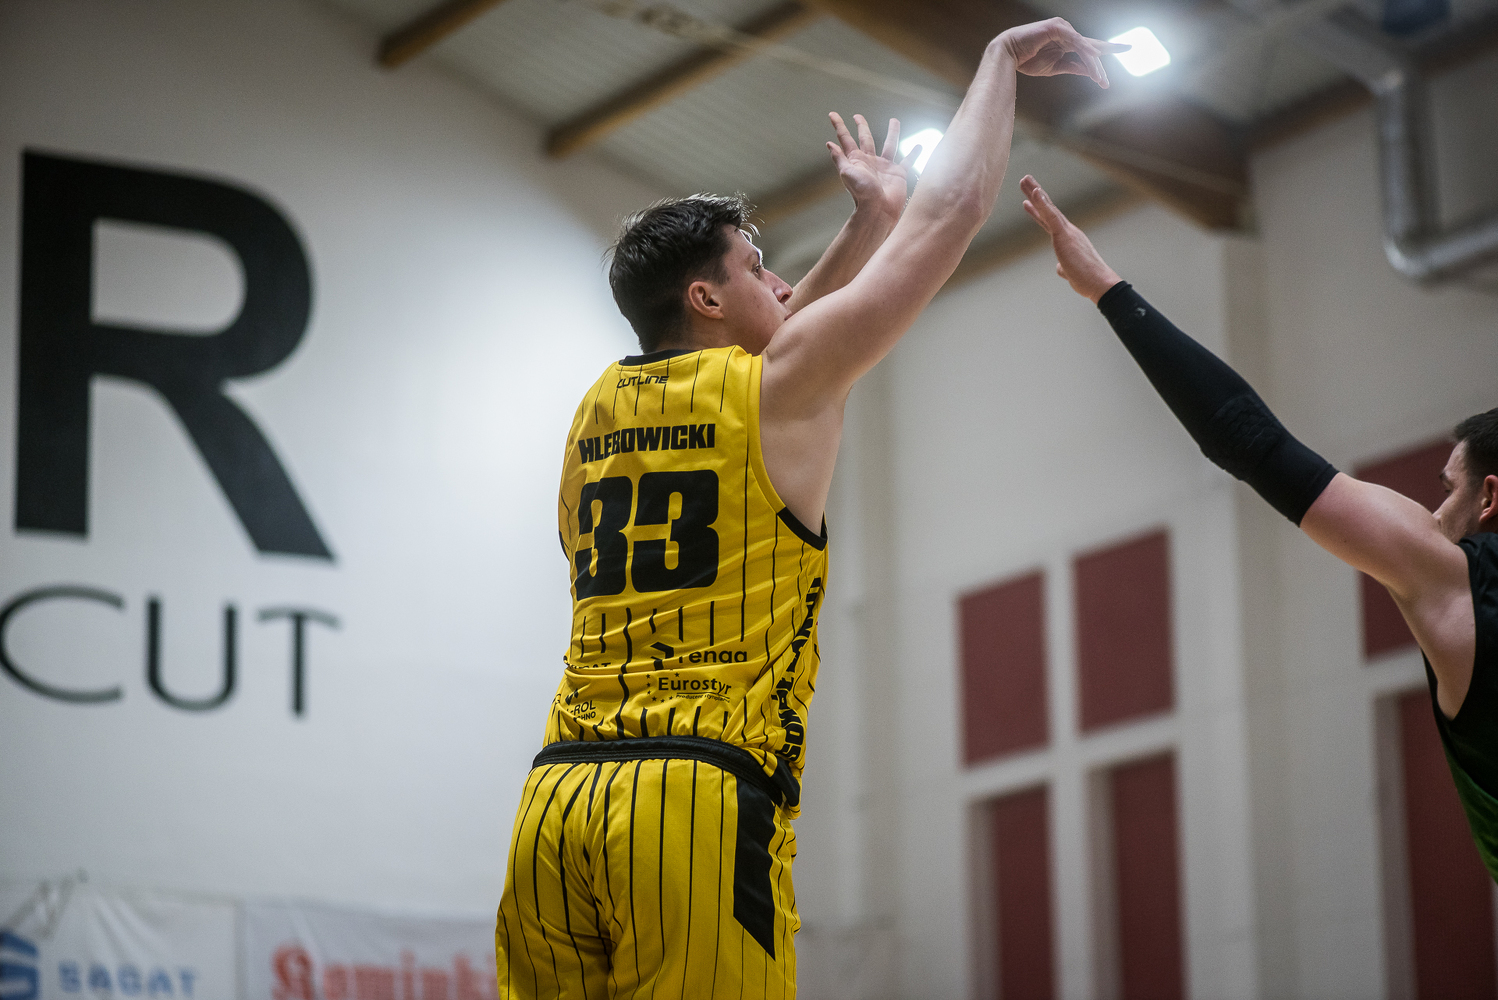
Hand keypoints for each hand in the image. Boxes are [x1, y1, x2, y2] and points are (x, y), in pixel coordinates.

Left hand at [825, 113, 911, 223]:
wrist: (878, 210)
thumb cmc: (861, 193)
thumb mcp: (847, 173)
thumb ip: (840, 158)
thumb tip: (829, 144)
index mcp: (856, 160)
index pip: (846, 139)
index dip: (839, 127)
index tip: (832, 115)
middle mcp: (870, 161)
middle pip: (865, 138)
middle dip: (862, 127)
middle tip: (858, 116)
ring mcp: (885, 167)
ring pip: (890, 144)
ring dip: (892, 132)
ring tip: (895, 120)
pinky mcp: (899, 174)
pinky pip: (908, 161)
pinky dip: (914, 154)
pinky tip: (919, 146)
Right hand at [999, 17, 1127, 88]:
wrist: (1007, 56)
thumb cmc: (1027, 61)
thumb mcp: (1055, 67)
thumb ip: (1073, 66)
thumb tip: (1090, 71)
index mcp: (1067, 41)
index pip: (1090, 45)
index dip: (1106, 49)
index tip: (1125, 49)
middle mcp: (1067, 32)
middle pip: (1092, 44)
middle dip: (1110, 49)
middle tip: (1129, 48)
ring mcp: (1063, 28)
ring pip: (1085, 47)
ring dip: (1094, 65)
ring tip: (1101, 81)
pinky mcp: (1057, 28)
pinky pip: (1076, 43)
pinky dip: (1085, 54)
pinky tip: (1093, 64)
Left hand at [1020, 175, 1121, 301]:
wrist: (1098, 283)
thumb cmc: (1086, 279)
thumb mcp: (1070, 272)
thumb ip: (1063, 267)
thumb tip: (1060, 268)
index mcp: (1068, 238)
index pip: (1049, 221)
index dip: (1038, 210)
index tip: (1028, 200)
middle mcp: (1068, 231)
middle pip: (1047, 209)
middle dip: (1035, 193)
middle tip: (1025, 179)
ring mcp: (1067, 231)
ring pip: (1048, 208)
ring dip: (1036, 192)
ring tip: (1025, 179)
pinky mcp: (1064, 235)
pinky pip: (1051, 216)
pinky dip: (1043, 204)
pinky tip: (1036, 192)